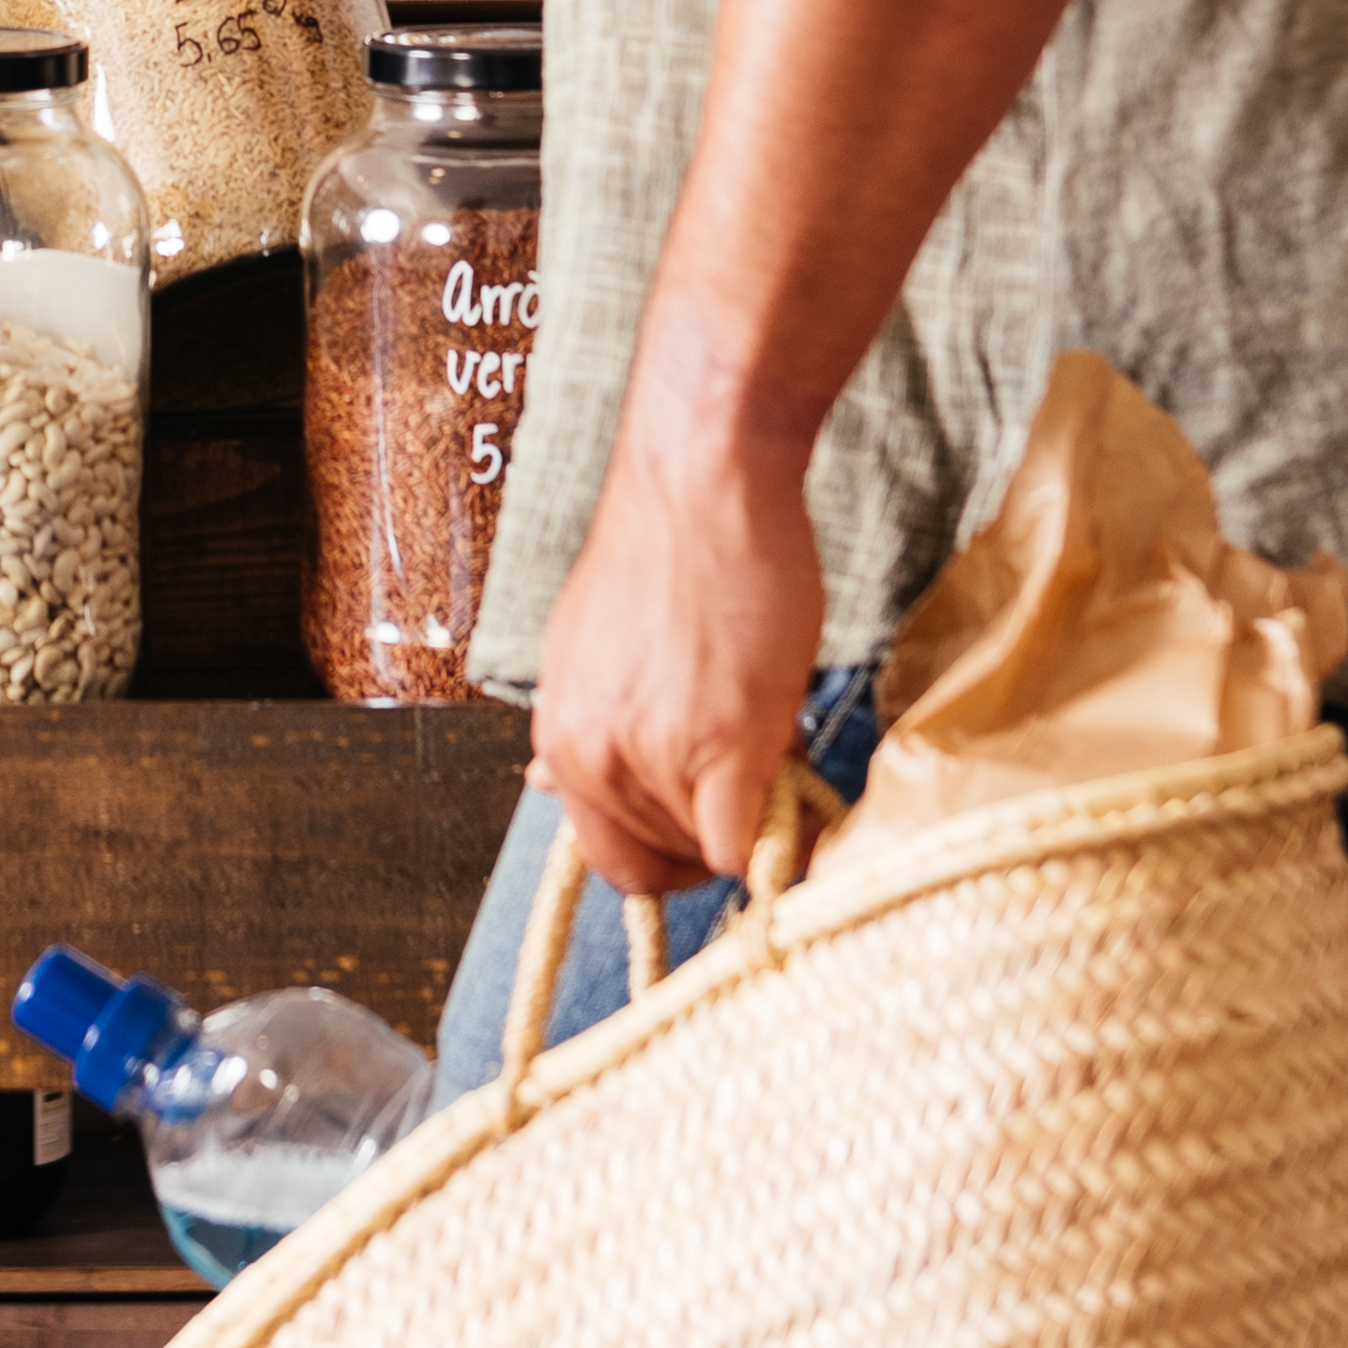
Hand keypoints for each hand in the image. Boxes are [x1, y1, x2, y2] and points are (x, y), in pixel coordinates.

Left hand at [524, 412, 834, 898]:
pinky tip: (803, 802)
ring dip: (750, 816)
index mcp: (561, 735)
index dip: (667, 855)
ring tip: (773, 742)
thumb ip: (586, 726)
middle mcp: (591, 756)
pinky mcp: (722, 745)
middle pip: (661, 862)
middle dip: (712, 834)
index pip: (609, 855)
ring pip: (709, 850)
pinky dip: (781, 841)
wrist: (702, 485)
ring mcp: (653, 756)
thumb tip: (544, 783)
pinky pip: (745, 845)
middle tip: (754, 780)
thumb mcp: (592, 650)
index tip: (708, 828)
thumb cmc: (669, 554)